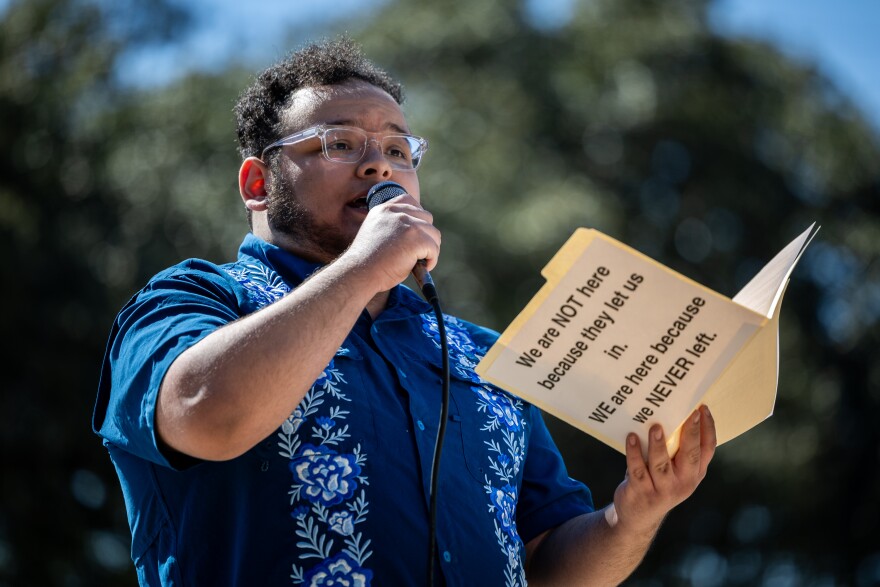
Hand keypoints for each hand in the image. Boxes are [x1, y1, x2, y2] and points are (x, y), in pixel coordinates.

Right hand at [344, 193, 440, 291]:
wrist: (359, 273)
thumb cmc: (367, 262)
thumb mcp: (376, 235)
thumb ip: (392, 227)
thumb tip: (416, 232)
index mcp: (384, 209)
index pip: (409, 201)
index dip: (417, 217)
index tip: (415, 233)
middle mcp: (395, 212)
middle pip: (426, 217)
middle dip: (426, 235)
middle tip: (419, 252)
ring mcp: (407, 224)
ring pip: (434, 233)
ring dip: (430, 249)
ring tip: (421, 261)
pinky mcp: (416, 238)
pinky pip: (434, 248)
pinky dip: (432, 260)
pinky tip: (423, 267)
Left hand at [611, 405, 715, 533]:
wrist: (639, 516)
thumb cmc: (658, 482)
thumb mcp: (674, 470)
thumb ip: (676, 449)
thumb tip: (667, 412)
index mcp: (695, 473)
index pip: (708, 449)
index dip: (708, 428)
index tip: (702, 408)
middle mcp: (684, 482)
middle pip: (690, 455)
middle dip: (691, 432)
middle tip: (690, 413)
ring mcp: (663, 489)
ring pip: (661, 464)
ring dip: (658, 444)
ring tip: (655, 427)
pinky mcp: (642, 492)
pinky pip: (637, 470)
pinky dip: (634, 453)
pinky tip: (631, 438)